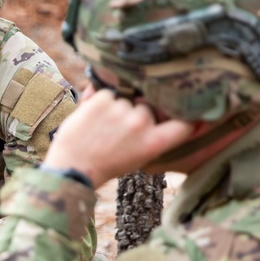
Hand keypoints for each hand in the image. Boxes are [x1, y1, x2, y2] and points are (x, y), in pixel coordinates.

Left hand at [43, 89, 194, 186]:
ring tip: (101, 129)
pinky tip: (92, 119)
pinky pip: (106, 93)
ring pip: (126, 100)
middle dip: (136, 115)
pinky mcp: (102, 100)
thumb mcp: (139, 157)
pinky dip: (99, 102)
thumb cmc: (106, 164)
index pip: (184, 124)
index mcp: (154, 143)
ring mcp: (121, 110)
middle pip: (147, 108)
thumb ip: (154, 136)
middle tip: (117, 132)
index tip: (183, 112)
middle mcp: (141, 124)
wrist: (73, 167)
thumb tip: (177, 114)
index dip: (186, 117)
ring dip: (115, 108)